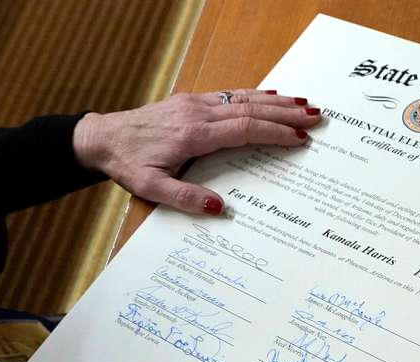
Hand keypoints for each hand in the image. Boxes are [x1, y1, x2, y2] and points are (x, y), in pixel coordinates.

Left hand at [73, 89, 319, 214]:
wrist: (102, 137)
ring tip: (304, 104)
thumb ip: (184, 198)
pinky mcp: (190, 101)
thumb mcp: (150, 188)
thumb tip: (220, 208)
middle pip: (250, 109)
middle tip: (317, 117)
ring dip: (275, 101)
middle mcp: (197, 113)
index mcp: (192, 135)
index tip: (299, 139)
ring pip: (242, 98)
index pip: (243, 130)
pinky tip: (270, 96)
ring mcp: (195, 103)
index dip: (273, 133)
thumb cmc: (127, 164)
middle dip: (285, 114)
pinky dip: (255, 95)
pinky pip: (229, 95)